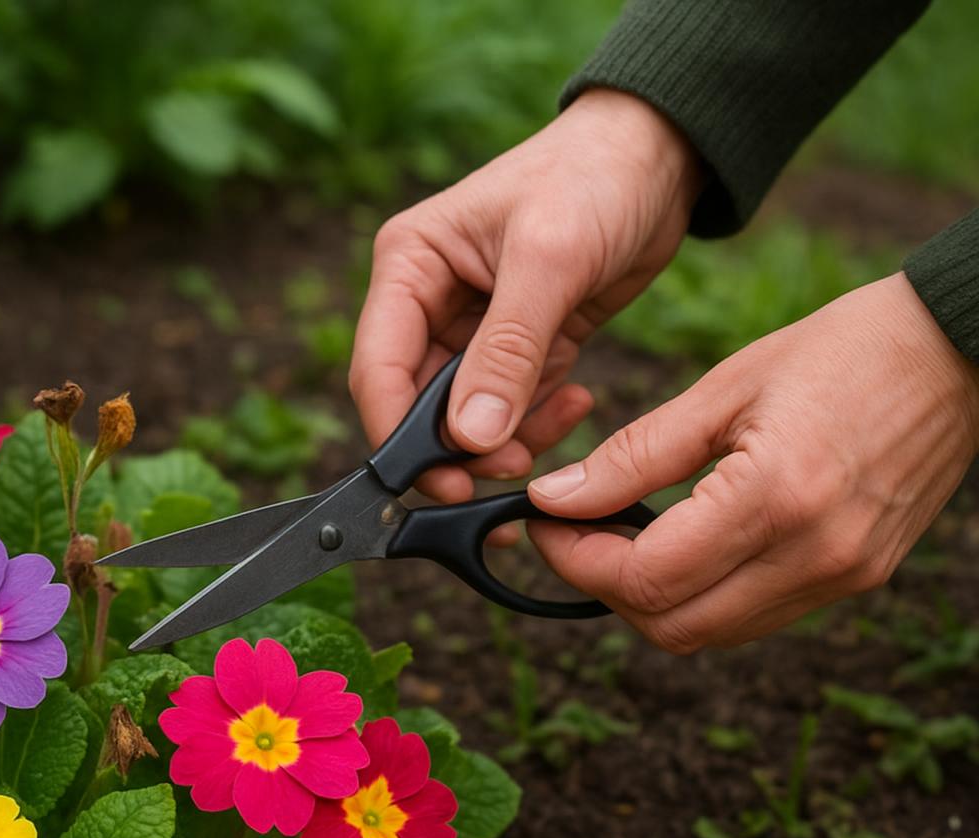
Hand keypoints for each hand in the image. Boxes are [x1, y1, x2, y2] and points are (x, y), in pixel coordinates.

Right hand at [350, 88, 702, 501]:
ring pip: (465, 417)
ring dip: (504, 439)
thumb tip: (469, 436)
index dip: (400, 434)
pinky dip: (539, 418)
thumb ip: (506, 351)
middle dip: (459, 445)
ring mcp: (473, 328)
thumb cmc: (594, 177)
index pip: (379, 368)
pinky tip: (577, 397)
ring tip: (555, 428)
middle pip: (417, 404)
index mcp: (409, 266)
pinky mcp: (519, 346)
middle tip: (510, 467)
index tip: (443, 479)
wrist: (661, 154)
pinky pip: (512, 407)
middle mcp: (428, 301)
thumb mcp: (549, 260)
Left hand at [527, 273, 978, 651]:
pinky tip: (679, 544)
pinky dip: (702, 597)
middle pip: (671, 627)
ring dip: (650, 601)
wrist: (958, 351)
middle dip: (602, 589)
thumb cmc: (840, 351)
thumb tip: (553, 498)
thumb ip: (633, 454)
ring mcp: (842, 577)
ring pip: (711, 634)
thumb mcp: (724, 390)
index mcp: (775, 499)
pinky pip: (754, 618)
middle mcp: (813, 556)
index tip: (543, 522)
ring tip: (618, 538)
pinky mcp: (857, 579)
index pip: (644, 578)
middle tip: (571, 535)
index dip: (575, 559)